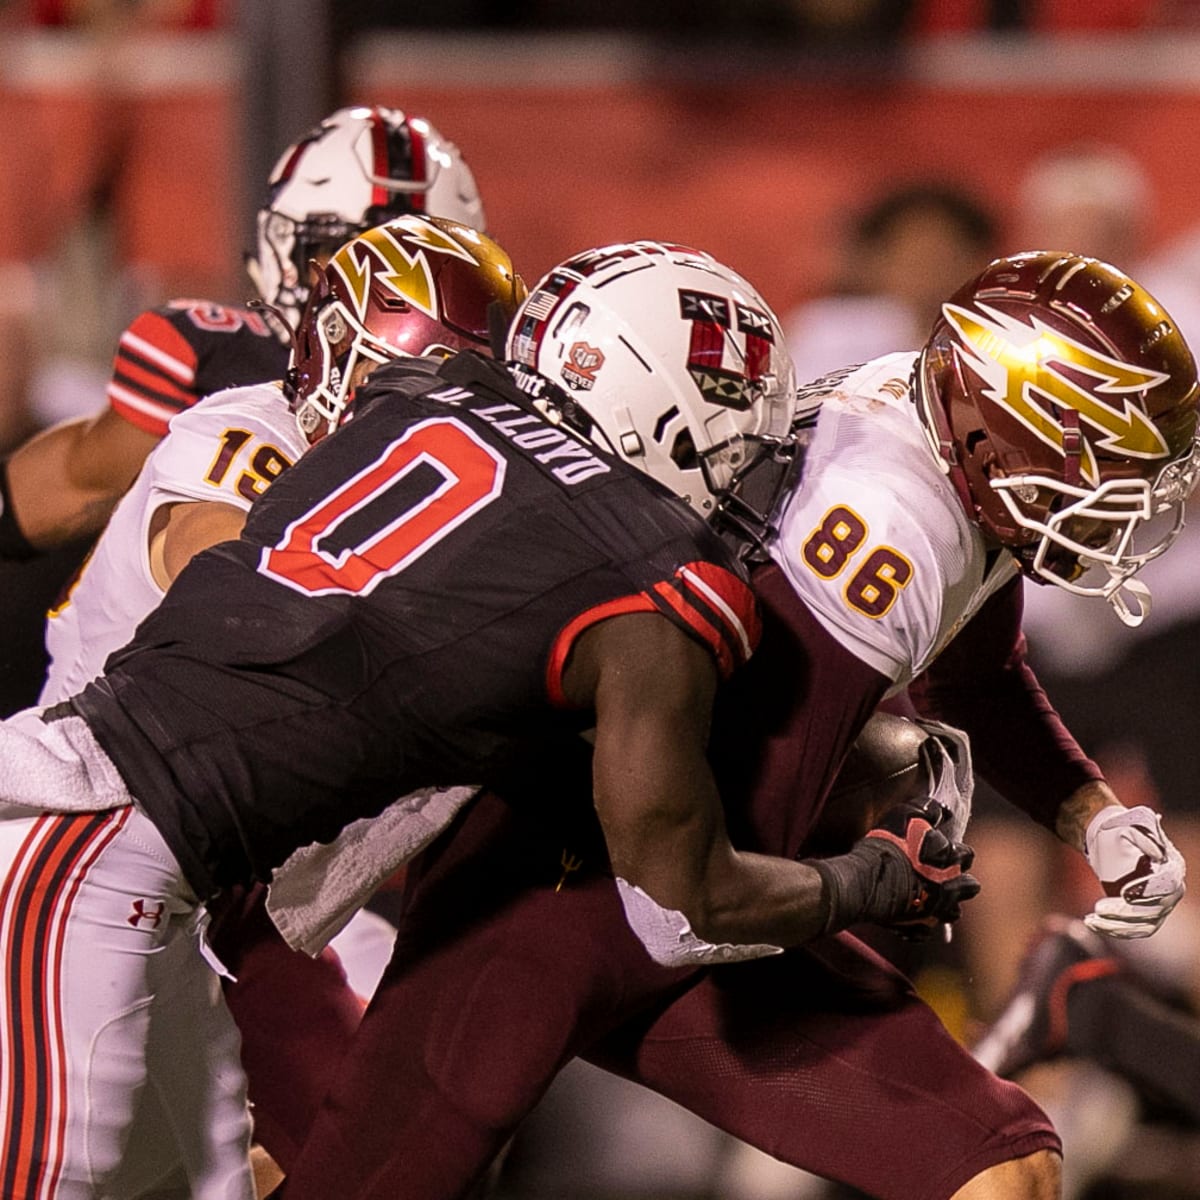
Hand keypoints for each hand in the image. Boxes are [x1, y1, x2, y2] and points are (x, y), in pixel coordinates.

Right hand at [811, 798, 980, 935]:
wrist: (867, 882)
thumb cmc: (887, 846)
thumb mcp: (906, 815)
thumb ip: (928, 810)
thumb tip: (942, 811)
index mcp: (950, 859)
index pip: (967, 854)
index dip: (956, 851)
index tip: (944, 850)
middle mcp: (950, 887)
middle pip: (970, 887)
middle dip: (960, 880)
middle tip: (942, 874)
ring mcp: (936, 910)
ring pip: (954, 912)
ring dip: (946, 903)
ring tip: (930, 896)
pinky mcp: (920, 927)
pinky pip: (928, 929)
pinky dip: (922, 922)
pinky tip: (910, 913)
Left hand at [1084, 805, 1184, 938]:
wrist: (1109, 839)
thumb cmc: (1120, 829)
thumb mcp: (1131, 823)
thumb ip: (1143, 835)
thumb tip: (1156, 852)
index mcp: (1171, 865)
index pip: (1168, 884)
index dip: (1147, 890)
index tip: (1124, 893)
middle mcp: (1171, 889)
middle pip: (1155, 909)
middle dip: (1126, 912)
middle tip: (1098, 908)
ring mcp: (1159, 904)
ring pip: (1145, 925)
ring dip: (1117, 926)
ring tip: (1091, 919)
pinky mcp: (1144, 915)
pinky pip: (1134, 930)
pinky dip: (1114, 929)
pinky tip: (1092, 923)